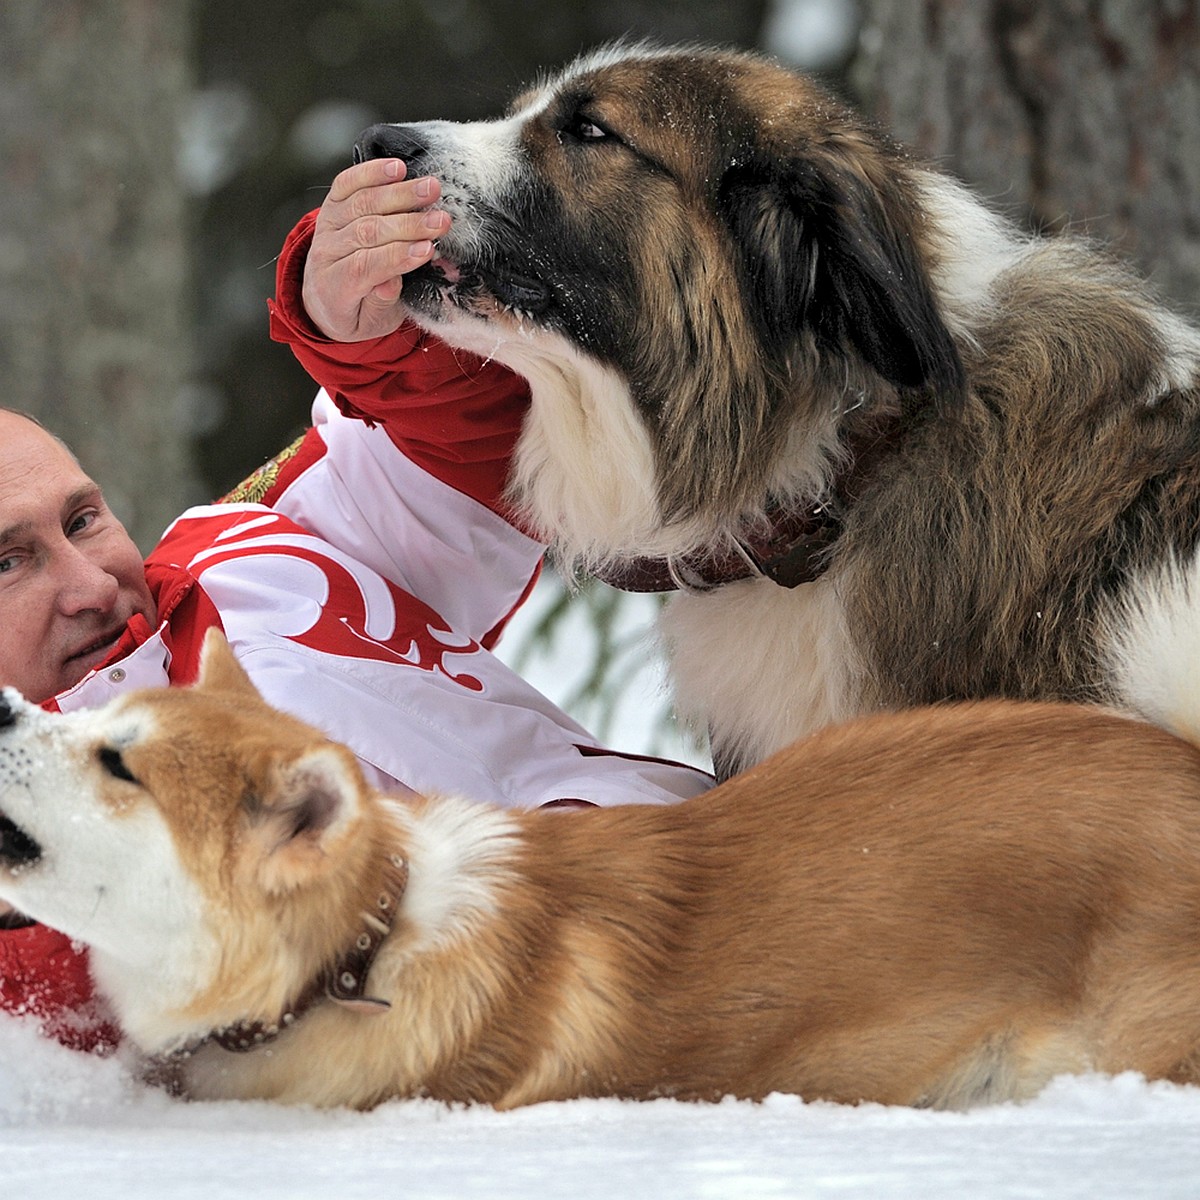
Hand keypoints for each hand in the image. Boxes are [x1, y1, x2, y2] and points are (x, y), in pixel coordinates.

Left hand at [301, 158, 451, 341]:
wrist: (324, 297)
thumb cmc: (357, 312)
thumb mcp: (372, 323)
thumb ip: (380, 304)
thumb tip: (391, 282)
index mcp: (335, 288)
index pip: (365, 267)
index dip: (397, 257)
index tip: (428, 249)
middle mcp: (326, 253)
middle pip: (367, 232)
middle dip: (408, 225)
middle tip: (441, 220)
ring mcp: (327, 226)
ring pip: (362, 204)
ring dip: (399, 194)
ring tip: (432, 189)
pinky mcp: (332, 205)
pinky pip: (347, 184)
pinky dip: (371, 172)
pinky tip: (397, 167)